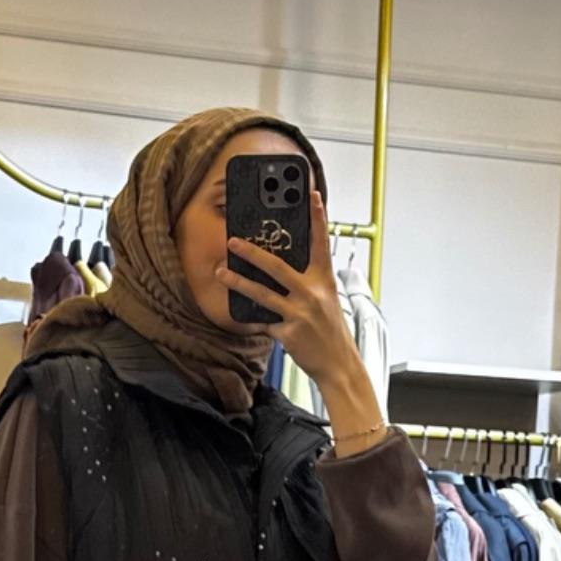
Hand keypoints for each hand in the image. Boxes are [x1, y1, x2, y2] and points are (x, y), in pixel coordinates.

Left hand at [222, 188, 359, 389]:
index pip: (322, 243)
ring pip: (261, 293)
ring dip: (237, 281)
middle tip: (233, 241)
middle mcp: (313, 293)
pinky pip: (262, 321)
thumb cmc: (331, 332)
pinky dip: (251, 317)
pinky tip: (237, 311)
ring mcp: (300, 313)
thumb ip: (308, 283)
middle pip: (277, 266)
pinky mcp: (288, 332)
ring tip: (221, 272)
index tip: (313, 195)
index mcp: (324, 281)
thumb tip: (280, 271)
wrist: (339, 365)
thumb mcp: (327, 301)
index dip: (318, 218)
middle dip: (252, 252)